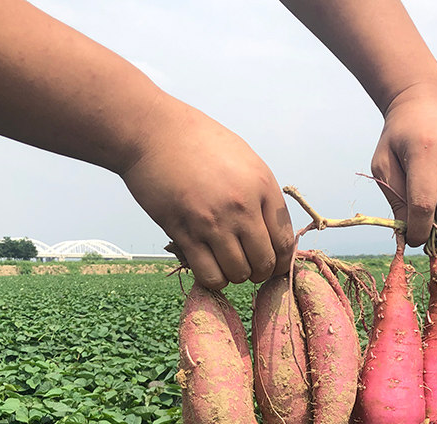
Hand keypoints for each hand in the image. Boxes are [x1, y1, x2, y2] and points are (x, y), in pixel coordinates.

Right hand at [121, 98, 294, 288]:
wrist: (151, 132)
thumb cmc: (198, 142)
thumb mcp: (244, 159)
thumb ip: (262, 195)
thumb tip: (274, 232)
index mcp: (262, 187)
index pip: (285, 242)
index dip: (281, 261)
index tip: (272, 263)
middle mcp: (241, 207)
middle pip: (265, 263)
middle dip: (260, 272)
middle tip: (249, 265)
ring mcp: (212, 222)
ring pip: (238, 274)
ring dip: (235, 276)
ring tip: (227, 263)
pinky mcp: (184, 233)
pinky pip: (210, 275)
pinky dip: (214, 278)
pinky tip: (209, 265)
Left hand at [371, 84, 436, 254]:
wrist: (423, 100)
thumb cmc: (398, 136)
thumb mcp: (384, 164)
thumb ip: (396, 198)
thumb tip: (410, 235)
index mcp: (426, 149)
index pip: (425, 203)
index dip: (418, 230)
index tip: (412, 241)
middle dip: (436, 232)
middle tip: (425, 240)